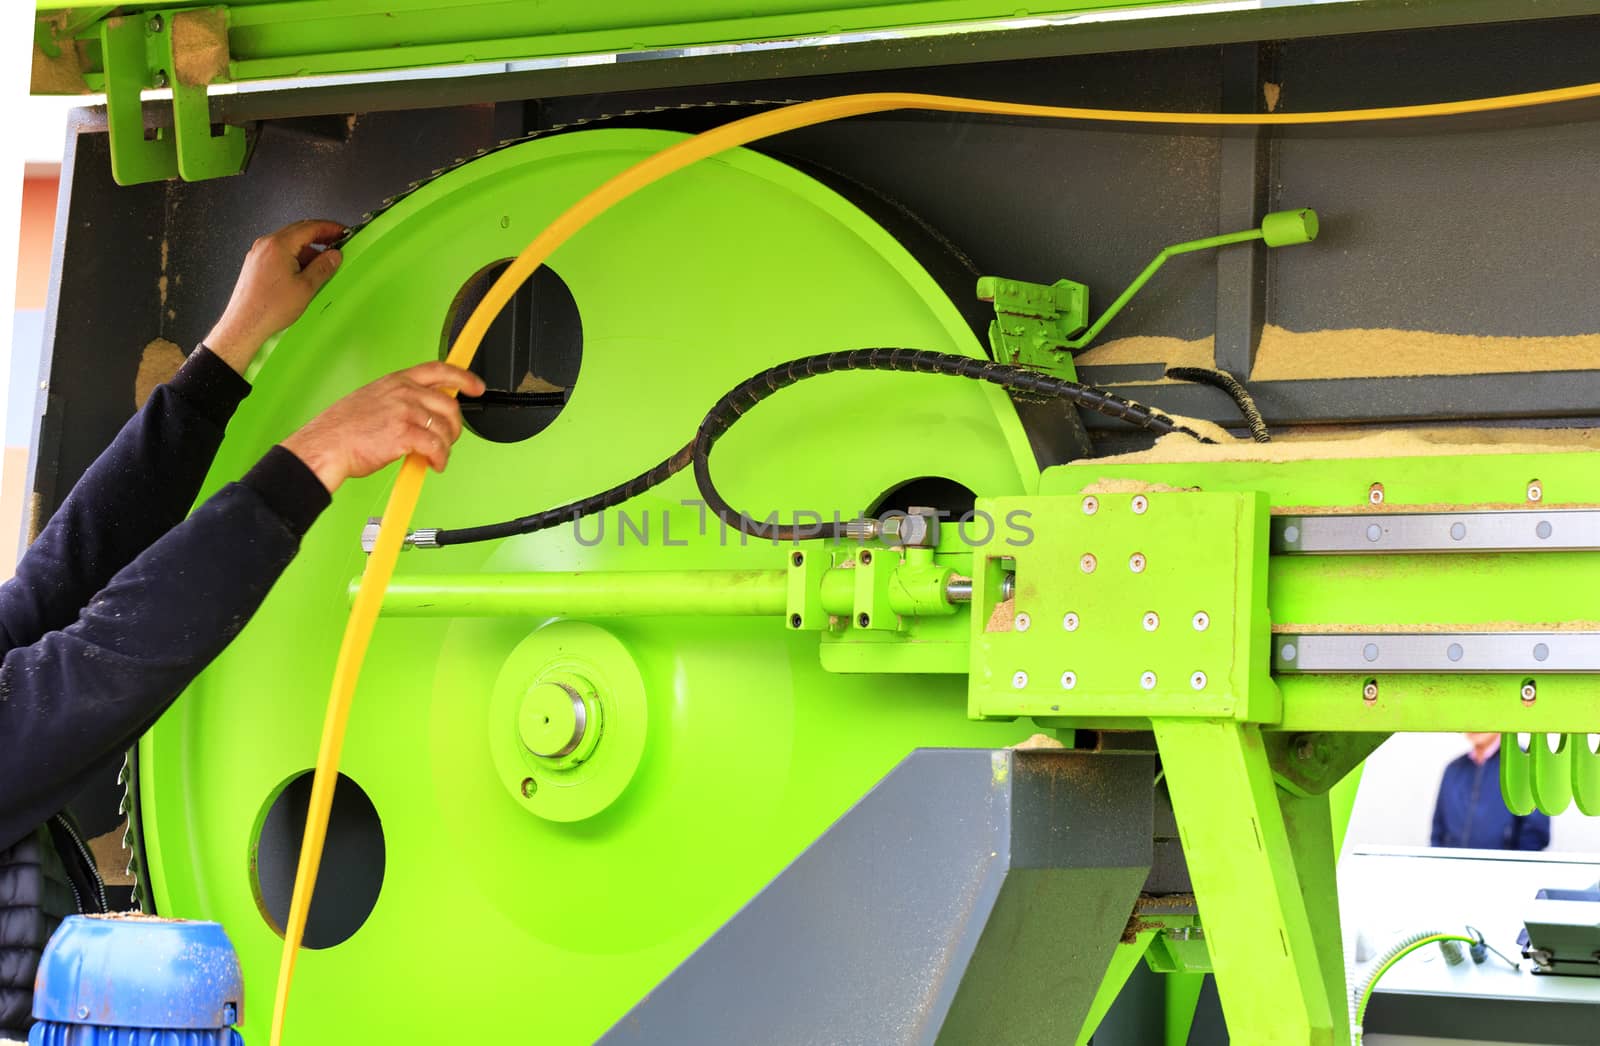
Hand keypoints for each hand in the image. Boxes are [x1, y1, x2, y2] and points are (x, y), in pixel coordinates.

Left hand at [204, 219, 346, 371]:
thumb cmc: (271, 307)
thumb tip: (335, 255)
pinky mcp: (255, 264)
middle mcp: (266, 244)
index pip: (310, 227)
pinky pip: (279, 252)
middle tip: (336, 244)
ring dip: (307, 249)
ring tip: (321, 265)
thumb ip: (323, 267)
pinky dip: (294, 257)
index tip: (343, 232)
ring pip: (288, 242)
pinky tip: (303, 272)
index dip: (330, 228)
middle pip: (298, 231)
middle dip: (320, 236)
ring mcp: (258, 253)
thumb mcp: (306, 287)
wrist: (245, 324)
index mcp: (279, 245)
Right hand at [281, 363, 486, 492]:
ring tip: (436, 457)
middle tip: (448, 440)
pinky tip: (433, 465)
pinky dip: (440, 459)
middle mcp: (403, 392)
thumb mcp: (372, 399)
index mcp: (396, 381)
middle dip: (455, 427)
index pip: (437, 370)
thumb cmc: (343, 428)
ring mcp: (405, 412)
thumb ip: (399, 400)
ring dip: (446, 447)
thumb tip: (422, 414)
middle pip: (449, 405)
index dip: (462, 377)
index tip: (476, 386)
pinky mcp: (405, 434)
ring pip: (445, 429)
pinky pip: (436, 447)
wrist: (326, 445)